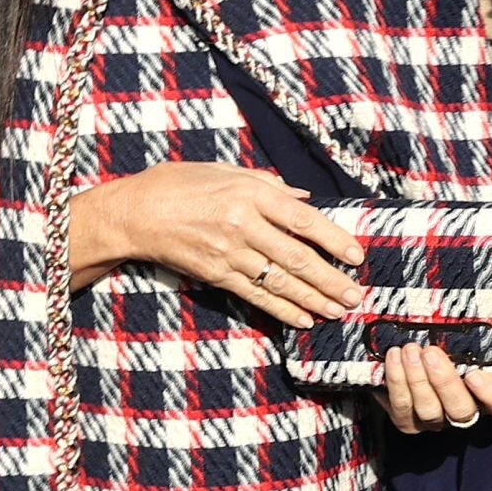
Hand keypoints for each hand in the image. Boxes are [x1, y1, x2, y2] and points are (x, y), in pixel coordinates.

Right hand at [87, 162, 366, 328]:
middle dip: (330, 279)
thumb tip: (305, 199)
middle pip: (296, 257)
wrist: (134, 213)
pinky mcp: (215, 274)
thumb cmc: (179, 184)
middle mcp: (242, 224)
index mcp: (249, 193)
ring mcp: (228, 253)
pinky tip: (303, 319)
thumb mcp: (225, 171)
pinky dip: (281, 309)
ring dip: (313, 299)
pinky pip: (255, 296)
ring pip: (279, 281)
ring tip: (339, 312)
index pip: (302, 219)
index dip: (332, 239)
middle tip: (356, 296)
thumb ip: (268, 184)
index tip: (355, 256)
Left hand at [375, 341, 491, 435]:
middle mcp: (466, 413)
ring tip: (409, 350)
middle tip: (430, 353)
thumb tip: (470, 308)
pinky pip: (402, 408)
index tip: (475, 375)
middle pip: (461, 411)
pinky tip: (394, 357)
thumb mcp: (470, 337)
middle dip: (444, 382)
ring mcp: (437, 420)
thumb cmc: (452, 342)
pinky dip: (396, 381)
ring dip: (416, 379)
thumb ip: (477, 333)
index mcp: (491, 396)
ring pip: (429, 411)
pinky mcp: (408, 420)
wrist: (414, 356)